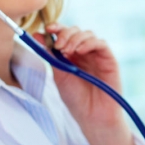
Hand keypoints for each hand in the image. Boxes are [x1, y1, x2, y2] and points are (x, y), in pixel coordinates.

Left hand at [33, 24, 144, 144]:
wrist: (92, 116)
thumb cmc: (76, 99)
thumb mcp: (58, 75)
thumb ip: (49, 55)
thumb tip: (36, 36)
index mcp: (71, 55)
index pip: (64, 34)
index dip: (56, 28)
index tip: (46, 30)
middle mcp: (84, 52)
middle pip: (76, 31)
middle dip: (65, 33)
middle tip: (58, 45)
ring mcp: (97, 55)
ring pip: (88, 34)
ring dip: (75, 39)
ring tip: (67, 51)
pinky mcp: (109, 60)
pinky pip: (101, 44)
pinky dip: (89, 43)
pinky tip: (80, 51)